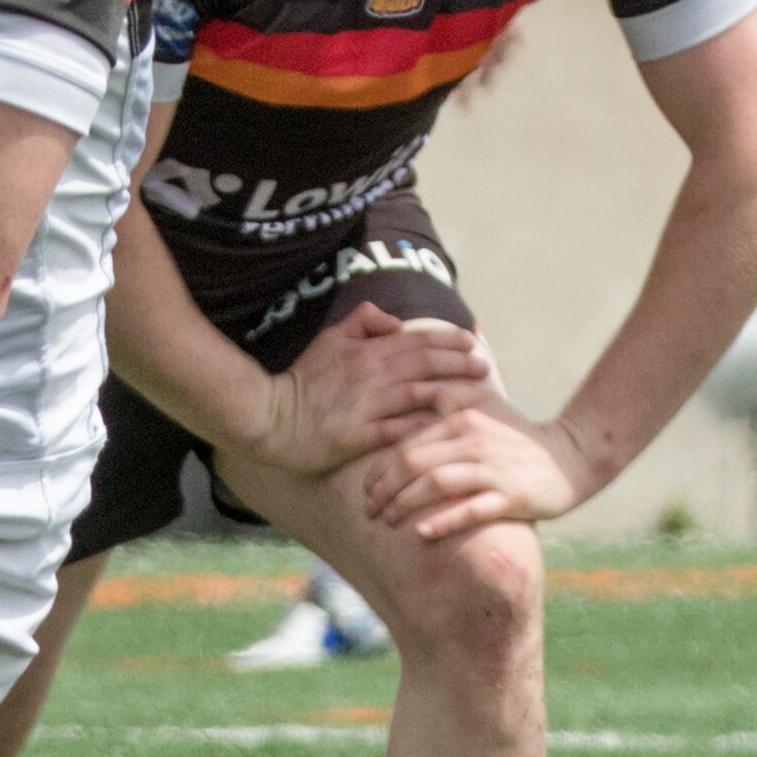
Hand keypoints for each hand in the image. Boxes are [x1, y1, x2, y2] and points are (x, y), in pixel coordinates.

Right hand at [232, 302, 494, 481]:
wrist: (270, 416)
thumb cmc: (303, 380)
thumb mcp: (330, 339)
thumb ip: (363, 322)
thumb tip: (395, 321)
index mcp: (367, 350)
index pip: (418, 339)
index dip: (450, 339)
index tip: (473, 344)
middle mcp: (371, 373)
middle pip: (427, 363)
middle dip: (460, 363)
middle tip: (486, 368)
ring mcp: (367, 405)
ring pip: (419, 393)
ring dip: (451, 392)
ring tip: (479, 395)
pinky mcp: (359, 435)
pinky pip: (400, 429)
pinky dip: (425, 425)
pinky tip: (447, 426)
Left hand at [366, 399, 593, 542]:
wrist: (571, 456)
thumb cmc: (517, 436)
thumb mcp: (484, 407)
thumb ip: (447, 400)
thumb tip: (406, 399)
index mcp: (462, 419)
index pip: (405, 443)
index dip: (379, 469)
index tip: (366, 489)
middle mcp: (474, 441)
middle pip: (414, 463)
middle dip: (384, 489)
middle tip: (370, 509)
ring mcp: (493, 469)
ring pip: (436, 483)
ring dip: (405, 504)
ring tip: (387, 520)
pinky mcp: (511, 496)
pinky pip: (471, 509)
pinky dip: (444, 521)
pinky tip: (421, 532)